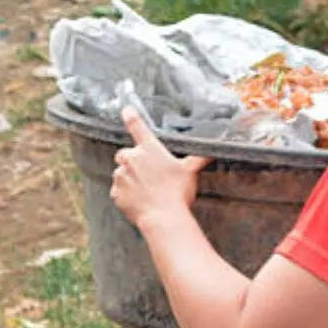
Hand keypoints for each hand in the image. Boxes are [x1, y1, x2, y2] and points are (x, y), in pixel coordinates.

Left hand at [110, 106, 210, 229]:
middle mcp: (131, 159)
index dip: (131, 116)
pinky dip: (126, 193)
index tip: (126, 110)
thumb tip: (212, 151)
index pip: (137, 126)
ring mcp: (121, 176)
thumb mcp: (191, 171)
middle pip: (125, 153)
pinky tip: (140, 200)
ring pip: (121, 172)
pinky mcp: (116, 193)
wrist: (163, 217)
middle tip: (148, 173)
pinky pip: (118, 190)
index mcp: (149, 149)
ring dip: (130, 178)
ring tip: (146, 190)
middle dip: (133, 160)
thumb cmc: (177, 192)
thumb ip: (198, 159)